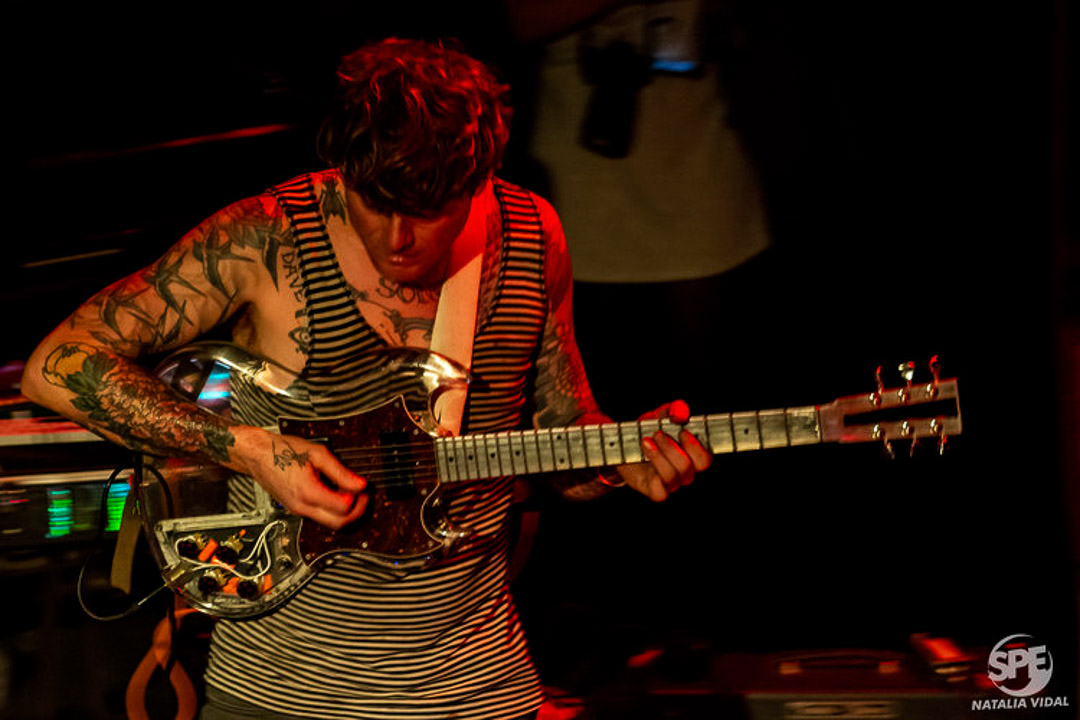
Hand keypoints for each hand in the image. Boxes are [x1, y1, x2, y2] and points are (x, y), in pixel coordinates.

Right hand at [233, 427, 367, 528]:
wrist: (257, 455)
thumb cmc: (282, 451)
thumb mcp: (317, 453)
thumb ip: (340, 471)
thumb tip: (360, 484)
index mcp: (307, 492)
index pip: (343, 508)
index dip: (357, 498)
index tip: (362, 487)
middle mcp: (301, 506)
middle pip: (338, 524)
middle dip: (356, 511)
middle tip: (362, 495)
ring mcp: (298, 510)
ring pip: (329, 523)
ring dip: (345, 511)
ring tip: (350, 492)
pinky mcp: (296, 509)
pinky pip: (319, 516)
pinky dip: (332, 509)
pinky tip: (335, 493)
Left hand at [614, 400, 710, 501]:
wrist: (625, 446)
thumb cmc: (651, 430)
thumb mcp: (661, 415)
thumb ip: (674, 409)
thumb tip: (681, 412)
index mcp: (693, 456)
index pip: (705, 460)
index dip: (697, 448)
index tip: (683, 432)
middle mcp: (685, 473)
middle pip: (689, 468)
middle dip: (672, 449)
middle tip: (658, 433)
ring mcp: (671, 484)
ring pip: (673, 477)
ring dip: (658, 455)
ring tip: (646, 440)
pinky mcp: (656, 491)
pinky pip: (660, 492)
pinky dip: (651, 469)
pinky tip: (643, 452)